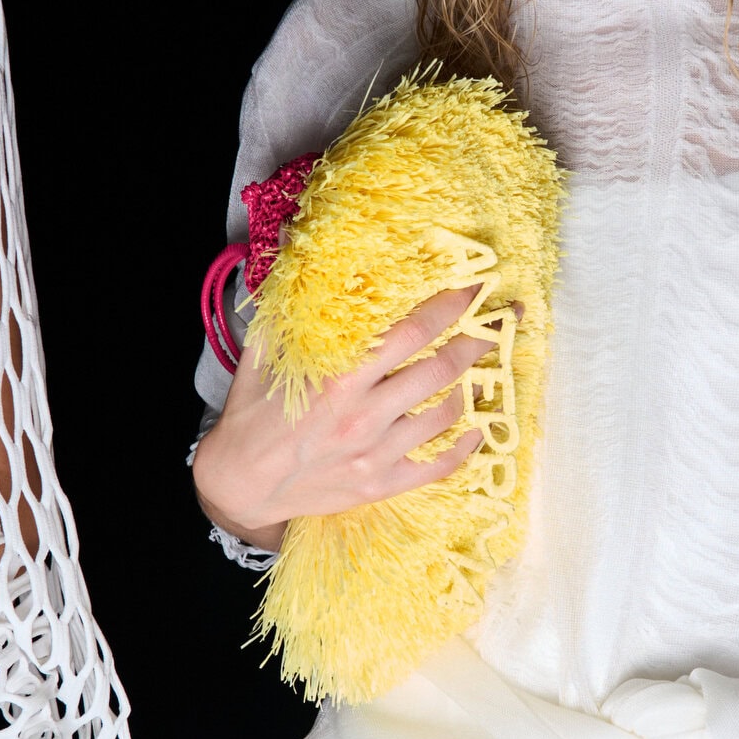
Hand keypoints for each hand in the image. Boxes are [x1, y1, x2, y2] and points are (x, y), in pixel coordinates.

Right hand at [193, 284, 504, 549]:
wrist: (241, 483)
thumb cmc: (252, 414)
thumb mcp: (263, 355)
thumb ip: (287, 310)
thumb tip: (295, 255)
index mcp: (340, 379)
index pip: (410, 333)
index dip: (449, 307)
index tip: (474, 290)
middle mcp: (364, 415)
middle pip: (440, 371)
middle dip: (476, 343)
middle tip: (498, 326)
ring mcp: (376, 453)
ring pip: (445, 415)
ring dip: (471, 389)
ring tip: (482, 370)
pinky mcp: (381, 484)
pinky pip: (438, 466)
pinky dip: (465, 448)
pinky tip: (477, 429)